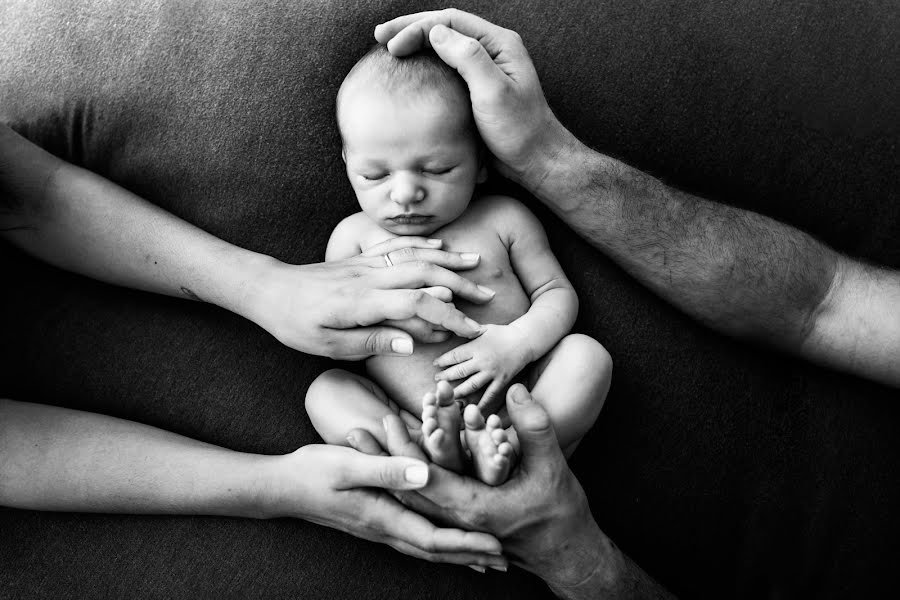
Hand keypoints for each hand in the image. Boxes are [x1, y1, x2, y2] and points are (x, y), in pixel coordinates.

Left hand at [246, 237, 495, 359]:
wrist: (270, 291)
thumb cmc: (296, 325)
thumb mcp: (329, 345)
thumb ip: (372, 341)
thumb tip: (413, 342)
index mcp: (363, 302)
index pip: (417, 303)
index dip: (448, 316)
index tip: (471, 330)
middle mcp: (370, 277)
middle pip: (425, 273)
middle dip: (460, 284)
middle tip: (487, 295)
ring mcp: (367, 264)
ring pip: (416, 256)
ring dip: (449, 261)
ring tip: (477, 265)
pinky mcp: (362, 259)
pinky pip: (398, 247)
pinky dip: (424, 245)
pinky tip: (442, 247)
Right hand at [262, 443, 506, 569]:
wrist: (283, 487)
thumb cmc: (313, 471)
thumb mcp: (349, 463)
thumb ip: (387, 468)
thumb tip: (424, 475)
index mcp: (383, 516)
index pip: (433, 538)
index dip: (467, 543)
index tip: (497, 546)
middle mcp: (384, 528)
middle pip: (435, 550)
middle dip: (470, 556)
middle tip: (505, 560)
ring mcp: (378, 528)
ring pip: (425, 547)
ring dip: (457, 553)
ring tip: (485, 557)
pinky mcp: (374, 520)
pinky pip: (413, 537)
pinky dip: (437, 543)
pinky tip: (445, 540)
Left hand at [349, 384, 614, 595]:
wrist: (567, 553)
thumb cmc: (562, 511)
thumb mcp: (553, 465)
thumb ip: (534, 427)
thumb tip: (516, 390)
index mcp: (475, 509)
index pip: (427, 479)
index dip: (403, 451)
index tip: (384, 423)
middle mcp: (458, 520)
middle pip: (407, 490)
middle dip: (381, 462)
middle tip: (355, 433)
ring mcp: (455, 526)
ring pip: (410, 499)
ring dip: (387, 472)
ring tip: (364, 446)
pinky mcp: (456, 524)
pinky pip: (422, 504)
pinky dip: (403, 484)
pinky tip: (391, 465)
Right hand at [375, 9, 574, 189]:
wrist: (535, 160)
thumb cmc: (520, 130)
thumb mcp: (494, 92)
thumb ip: (468, 58)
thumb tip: (436, 32)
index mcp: (499, 44)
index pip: (450, 21)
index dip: (417, 28)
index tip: (393, 45)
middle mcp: (491, 50)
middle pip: (444, 27)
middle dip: (410, 29)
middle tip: (380, 36)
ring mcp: (483, 69)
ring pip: (443, 46)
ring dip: (415, 45)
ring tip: (388, 49)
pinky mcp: (476, 89)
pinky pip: (445, 68)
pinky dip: (424, 65)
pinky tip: (408, 73)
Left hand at [432, 324, 531, 412]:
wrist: (525, 341)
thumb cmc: (503, 333)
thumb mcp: (485, 328)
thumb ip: (469, 330)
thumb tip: (453, 326)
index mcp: (477, 347)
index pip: (455, 355)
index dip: (443, 361)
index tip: (435, 364)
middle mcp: (483, 361)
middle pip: (460, 372)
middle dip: (446, 377)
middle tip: (437, 382)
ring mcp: (492, 373)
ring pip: (471, 385)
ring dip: (458, 392)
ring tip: (448, 396)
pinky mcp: (501, 381)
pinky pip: (490, 394)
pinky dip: (481, 403)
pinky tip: (472, 410)